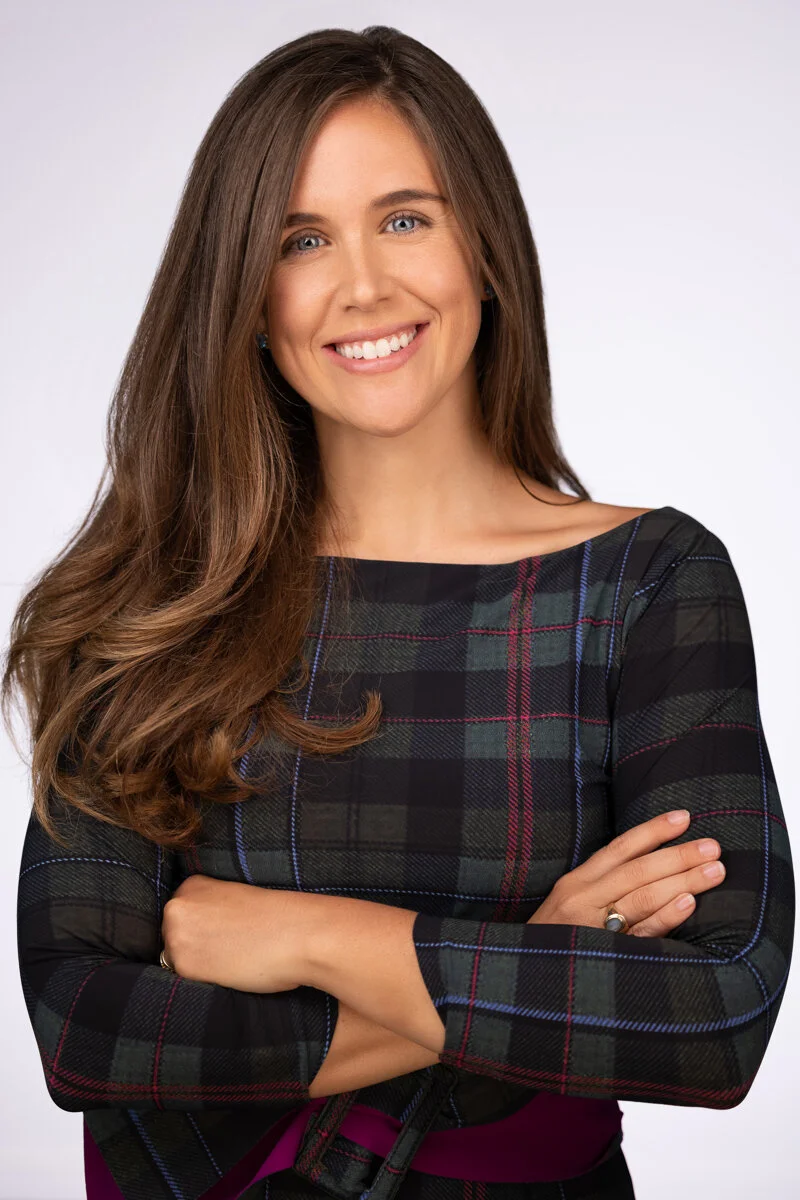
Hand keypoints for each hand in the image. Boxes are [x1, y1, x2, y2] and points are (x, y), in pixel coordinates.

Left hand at [161, 874, 314, 991]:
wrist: (297, 932)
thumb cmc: (277, 916)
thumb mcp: (234, 900)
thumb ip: (208, 911)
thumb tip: (198, 935)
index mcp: (190, 884)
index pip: (179, 915)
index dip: (201, 928)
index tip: (224, 932)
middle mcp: (176, 907)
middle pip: (172, 936)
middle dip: (194, 945)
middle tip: (228, 947)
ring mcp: (177, 936)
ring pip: (176, 959)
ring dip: (197, 964)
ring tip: (231, 958)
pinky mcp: (185, 966)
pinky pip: (185, 980)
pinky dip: (204, 980)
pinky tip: (228, 970)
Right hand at [527, 810, 724, 936]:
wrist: (526, 983)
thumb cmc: (556, 943)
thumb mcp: (570, 906)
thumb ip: (603, 887)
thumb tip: (652, 866)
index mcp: (577, 882)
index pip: (621, 848)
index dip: (653, 830)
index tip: (685, 817)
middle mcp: (583, 898)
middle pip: (638, 870)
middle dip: (678, 855)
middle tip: (713, 846)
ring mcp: (593, 927)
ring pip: (642, 897)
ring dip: (682, 881)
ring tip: (715, 871)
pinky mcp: (606, 955)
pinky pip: (642, 933)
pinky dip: (666, 917)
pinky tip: (688, 904)